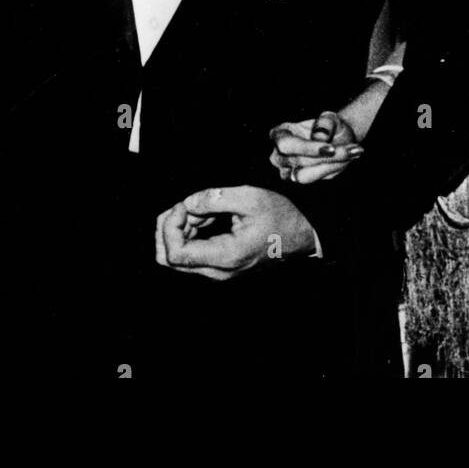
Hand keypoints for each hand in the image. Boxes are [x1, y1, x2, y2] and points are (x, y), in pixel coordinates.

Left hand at [154, 185, 315, 279]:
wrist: (300, 236)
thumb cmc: (280, 216)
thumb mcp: (251, 198)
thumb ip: (215, 198)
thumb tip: (188, 203)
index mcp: (225, 256)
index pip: (175, 254)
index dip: (170, 227)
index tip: (185, 205)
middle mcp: (217, 270)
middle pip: (168, 258)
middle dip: (168, 227)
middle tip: (186, 205)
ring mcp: (216, 270)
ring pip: (176, 256)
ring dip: (180, 228)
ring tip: (201, 207)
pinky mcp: (218, 265)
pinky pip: (190, 253)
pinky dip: (189, 232)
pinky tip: (205, 215)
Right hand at [269, 110, 362, 184]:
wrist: (338, 137)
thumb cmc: (330, 126)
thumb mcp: (331, 118)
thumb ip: (325, 123)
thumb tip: (319, 137)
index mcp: (279, 134)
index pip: (286, 144)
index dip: (307, 148)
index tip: (331, 148)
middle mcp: (278, 154)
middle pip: (297, 161)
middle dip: (324, 157)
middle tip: (351, 149)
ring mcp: (286, 170)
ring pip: (304, 175)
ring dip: (331, 164)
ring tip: (353, 151)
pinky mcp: (300, 178)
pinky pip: (316, 178)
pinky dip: (334, 168)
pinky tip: (350, 156)